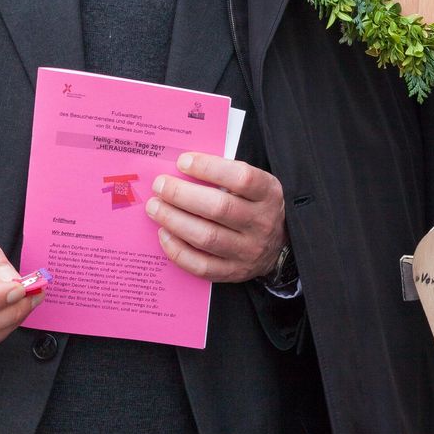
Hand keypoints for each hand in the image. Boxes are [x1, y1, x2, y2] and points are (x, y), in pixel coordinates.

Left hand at [148, 153, 286, 282]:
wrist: (278, 246)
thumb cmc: (256, 206)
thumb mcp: (255, 185)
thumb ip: (227, 175)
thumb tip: (183, 167)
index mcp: (269, 194)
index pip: (241, 178)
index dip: (209, 168)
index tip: (183, 161)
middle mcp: (261, 222)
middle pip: (219, 208)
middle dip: (182, 195)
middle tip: (160, 185)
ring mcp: (248, 250)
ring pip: (207, 237)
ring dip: (174, 220)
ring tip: (155, 208)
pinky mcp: (234, 272)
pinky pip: (201, 265)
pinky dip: (178, 250)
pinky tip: (164, 234)